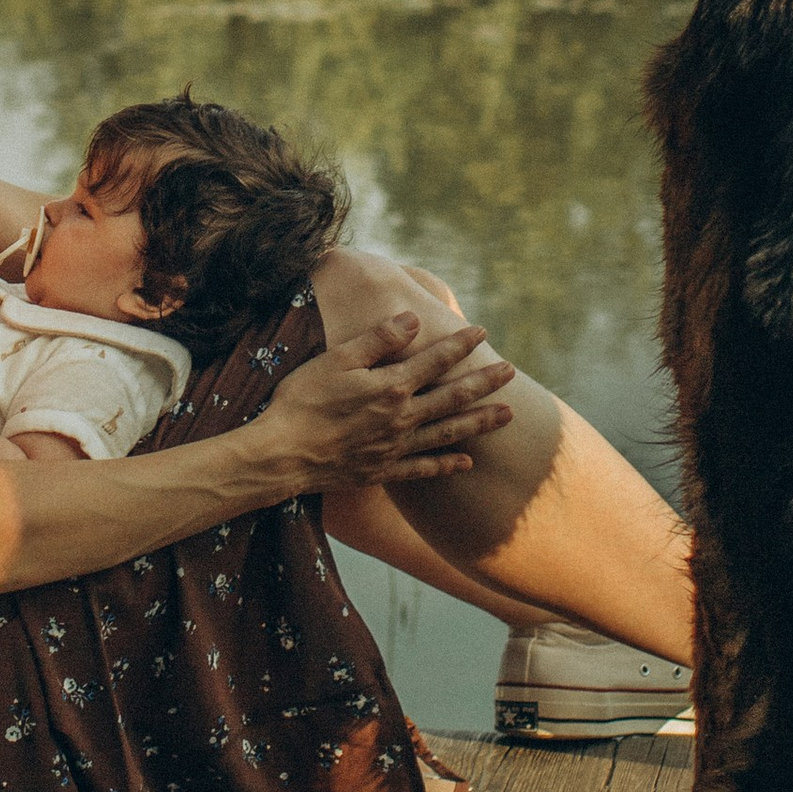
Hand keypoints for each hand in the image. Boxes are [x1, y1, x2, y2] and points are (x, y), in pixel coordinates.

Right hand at [264, 313, 511, 496]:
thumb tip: (413, 320)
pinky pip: (424, 469)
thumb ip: (378, 340)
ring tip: (509, 415)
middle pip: (452, 397)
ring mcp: (394, 448)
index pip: (434, 360)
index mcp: (391, 387)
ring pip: (448, 433)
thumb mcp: (336, 360)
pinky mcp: (383, 471)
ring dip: (480, 423)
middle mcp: (401, 418)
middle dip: (484, 382)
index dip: (459, 344)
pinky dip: (447, 465)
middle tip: (511, 372)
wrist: (281, 455)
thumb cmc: (302, 401)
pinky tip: (467, 462)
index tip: (482, 331)